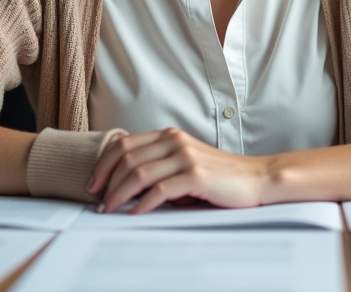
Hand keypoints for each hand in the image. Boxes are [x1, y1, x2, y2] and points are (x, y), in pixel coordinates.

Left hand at [86, 128, 274, 213]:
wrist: (256, 178)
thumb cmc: (220, 176)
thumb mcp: (186, 163)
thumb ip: (160, 166)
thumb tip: (125, 185)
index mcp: (170, 136)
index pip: (124, 144)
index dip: (103, 164)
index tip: (93, 183)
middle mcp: (175, 141)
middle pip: (127, 158)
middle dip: (106, 181)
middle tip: (98, 201)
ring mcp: (185, 157)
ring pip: (138, 174)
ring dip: (119, 195)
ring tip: (110, 209)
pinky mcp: (196, 175)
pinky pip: (160, 190)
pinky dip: (142, 204)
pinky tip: (135, 214)